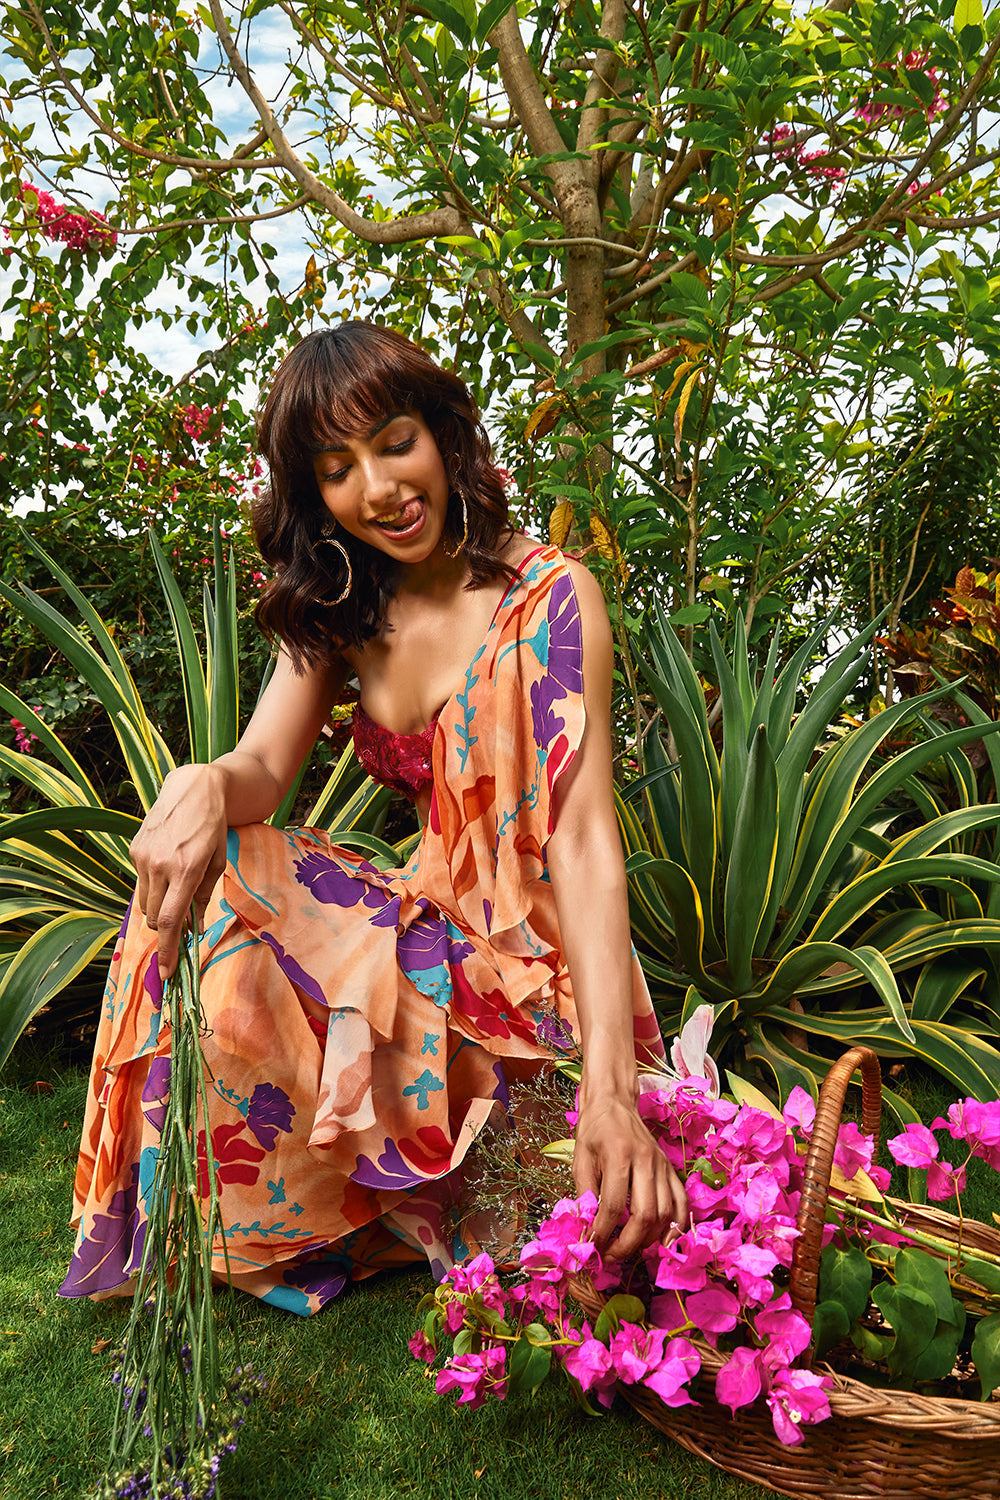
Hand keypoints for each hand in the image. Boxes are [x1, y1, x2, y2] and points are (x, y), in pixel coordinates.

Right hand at [128, 763, 228, 979]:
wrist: (195, 789)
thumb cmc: (213, 829)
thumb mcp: (217, 864)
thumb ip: (203, 897)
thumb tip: (194, 929)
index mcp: (186, 870)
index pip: (170, 920)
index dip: (167, 950)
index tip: (166, 972)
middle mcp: (160, 864)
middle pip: (154, 917)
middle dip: (165, 928)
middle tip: (180, 925)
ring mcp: (143, 856)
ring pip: (144, 903)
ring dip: (158, 908)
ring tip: (175, 889)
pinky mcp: (134, 849)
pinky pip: (140, 882)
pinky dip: (152, 887)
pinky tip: (166, 868)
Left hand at [572, 1089, 687, 1261]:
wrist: (614, 1102)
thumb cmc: (594, 1130)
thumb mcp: (580, 1158)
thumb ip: (584, 1193)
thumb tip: (586, 1228)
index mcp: (619, 1154)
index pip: (613, 1205)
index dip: (602, 1232)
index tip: (591, 1246)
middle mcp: (645, 1160)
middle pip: (645, 1215)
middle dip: (627, 1243)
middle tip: (610, 1255)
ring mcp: (662, 1165)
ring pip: (664, 1214)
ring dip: (648, 1240)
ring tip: (628, 1248)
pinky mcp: (670, 1169)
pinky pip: (681, 1203)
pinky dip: (676, 1227)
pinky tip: (665, 1243)